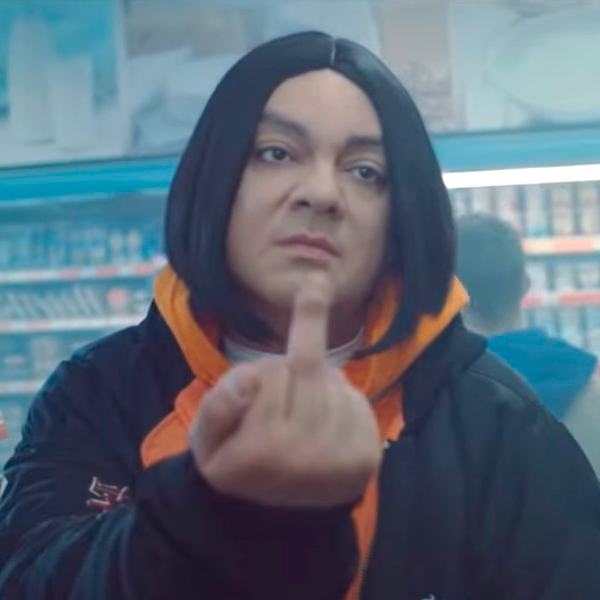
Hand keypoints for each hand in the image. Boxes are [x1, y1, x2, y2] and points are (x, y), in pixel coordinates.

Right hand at [189, 272, 381, 507]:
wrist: (277, 517)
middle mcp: (305, 455)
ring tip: (298, 422)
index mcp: (259, 452)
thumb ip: (217, 408)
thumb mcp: (206, 443)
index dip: (276, 351)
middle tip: (274, 408)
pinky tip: (324, 427)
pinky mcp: (366, 454)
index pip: (271, 374)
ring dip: (315, 388)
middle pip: (303, 368)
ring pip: (331, 382)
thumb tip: (248, 379)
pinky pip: (353, 399)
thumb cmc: (238, 467)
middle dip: (286, 374)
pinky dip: (338, 401)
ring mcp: (340, 455)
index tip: (316, 282)